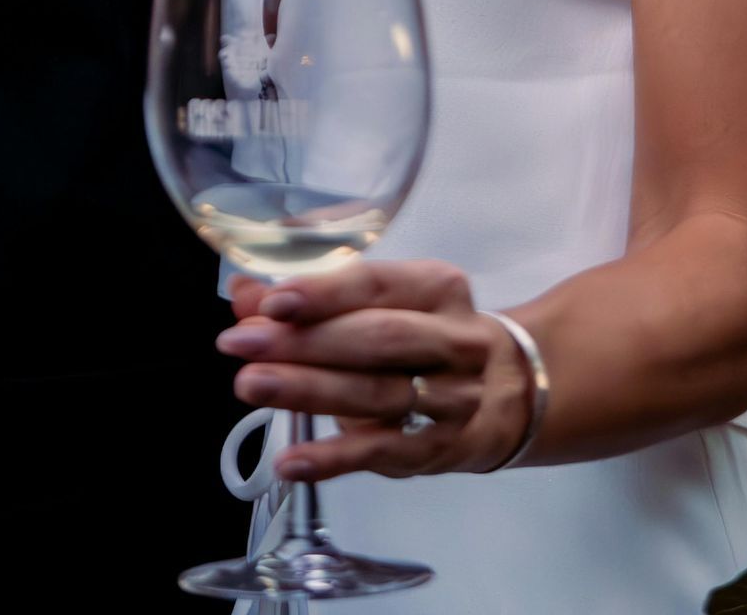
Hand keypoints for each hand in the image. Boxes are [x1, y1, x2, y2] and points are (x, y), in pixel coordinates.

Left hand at [217, 262, 533, 482]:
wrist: (505, 391)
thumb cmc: (425, 335)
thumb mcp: (383, 304)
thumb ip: (312, 299)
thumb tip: (243, 294)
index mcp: (438, 287)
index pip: (377, 285)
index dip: (324, 293)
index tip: (272, 302)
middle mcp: (455, 340)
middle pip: (376, 340)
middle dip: (303, 341)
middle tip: (241, 345)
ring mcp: (453, 400)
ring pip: (375, 395)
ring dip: (307, 392)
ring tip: (250, 386)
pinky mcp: (439, 451)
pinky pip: (382, 455)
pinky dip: (332, 460)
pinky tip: (289, 461)